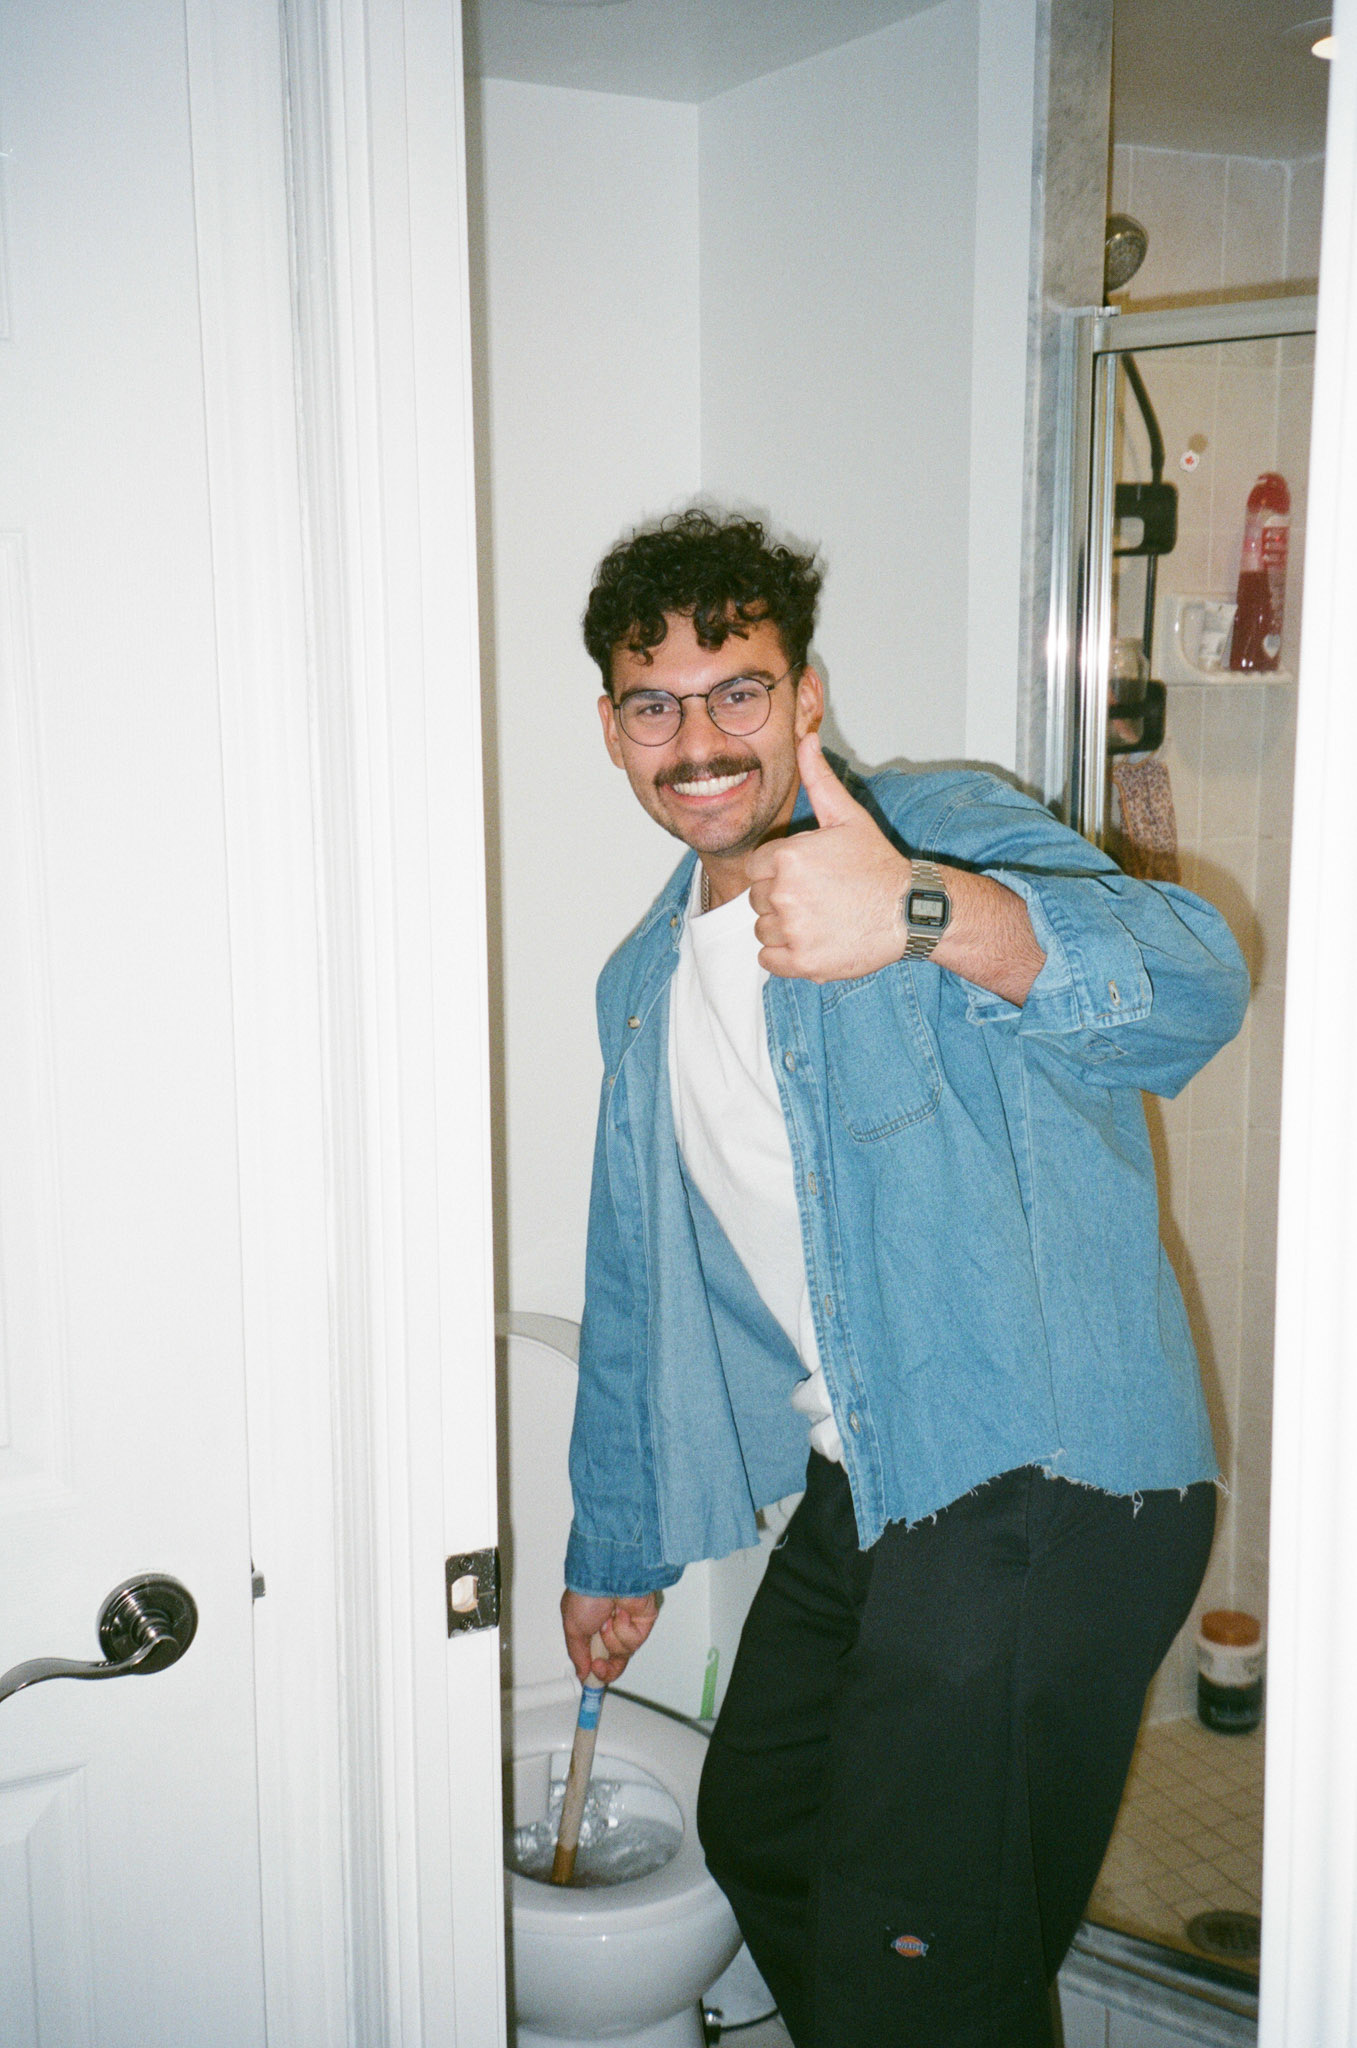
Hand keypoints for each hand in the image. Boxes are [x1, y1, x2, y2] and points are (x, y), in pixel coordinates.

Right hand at [561, 1589, 658, 1683]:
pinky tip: (621, 1615)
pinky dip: (624, 1631)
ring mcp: (628, 1624)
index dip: (595, 1671)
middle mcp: (611, 1626)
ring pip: (623, 1652)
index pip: (597, 1656)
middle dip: (605, 1667)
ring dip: (612, 1640)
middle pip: (613, 1661)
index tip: (590, 1683)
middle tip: (598, 1665)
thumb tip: (582, 1673)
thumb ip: (577, 1654)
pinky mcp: (644, 1622)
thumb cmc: (587, 1593)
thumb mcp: (573, 1627)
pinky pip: (634, 1641)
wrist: (608, 1577)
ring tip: (607, 1622)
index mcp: (592, 1626)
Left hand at [747, 732, 911, 980]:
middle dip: (781, 899)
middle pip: (758, 899)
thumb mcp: (848, 817)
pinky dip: (784, 956)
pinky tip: (811, 942)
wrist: (909, 910)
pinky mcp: (802, 962)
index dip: (778, 872)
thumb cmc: (877, 863)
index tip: (807, 876)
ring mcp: (793, 931)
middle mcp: (784, 894)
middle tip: (818, 898)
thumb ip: (819, 780)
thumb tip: (805, 739)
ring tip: (818, 919)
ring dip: (783, 928)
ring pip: (763, 930)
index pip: (756, 868)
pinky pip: (769, 961)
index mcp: (787, 857)